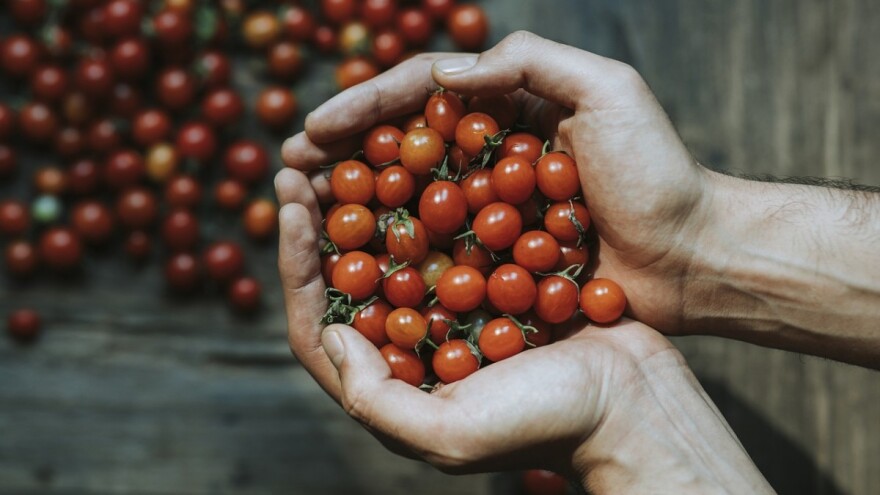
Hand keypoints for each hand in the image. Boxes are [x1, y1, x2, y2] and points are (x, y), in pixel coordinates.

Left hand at [275, 167, 769, 490]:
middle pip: (348, 278)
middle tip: (300, 164)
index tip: (289, 207)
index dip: (296, 265)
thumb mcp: (449, 434)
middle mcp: (412, 346)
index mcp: (391, 384)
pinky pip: (447, 234)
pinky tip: (418, 158)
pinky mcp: (491, 283)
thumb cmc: (546, 425)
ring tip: (345, 152)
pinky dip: (428, 197)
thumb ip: (375, 398)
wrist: (632, 403)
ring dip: (365, 202)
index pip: (319, 324)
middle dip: (320, 221)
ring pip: (392, 249)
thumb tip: (331, 332)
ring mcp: (452, 312)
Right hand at [281, 32, 713, 336]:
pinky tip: (354, 258)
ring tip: (303, 206)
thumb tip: (442, 72)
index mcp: (509, 105)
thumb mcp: (606, 90)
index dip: (363, 106)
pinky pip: (436, 248)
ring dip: (355, 200)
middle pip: (401, 145)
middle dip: (342, 152)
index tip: (313, 126)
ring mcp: (491, 207)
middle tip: (288, 165)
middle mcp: (489, 153)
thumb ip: (528, 63)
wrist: (696, 256)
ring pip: (409, 196)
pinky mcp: (499, 256)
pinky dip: (394, 248)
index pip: (421, 95)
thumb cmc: (657, 172)